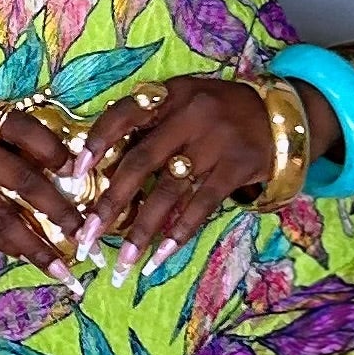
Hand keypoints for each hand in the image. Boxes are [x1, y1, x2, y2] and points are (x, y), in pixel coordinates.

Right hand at [0, 93, 87, 261]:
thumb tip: (47, 167)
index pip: (27, 130)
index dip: (57, 154)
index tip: (82, 176)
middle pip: (23, 180)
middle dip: (58, 210)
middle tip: (85, 232)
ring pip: (2, 215)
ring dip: (35, 243)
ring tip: (62, 265)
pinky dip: (5, 245)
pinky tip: (26, 257)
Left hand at [67, 75, 272, 273]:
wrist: (279, 115)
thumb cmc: (218, 112)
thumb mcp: (184, 102)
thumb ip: (150, 124)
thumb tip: (102, 166)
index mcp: (170, 94)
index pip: (124, 115)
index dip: (97, 142)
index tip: (74, 174)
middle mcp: (190, 114)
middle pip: (140, 162)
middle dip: (111, 203)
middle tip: (88, 236)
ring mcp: (215, 141)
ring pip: (169, 191)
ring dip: (143, 229)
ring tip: (124, 260)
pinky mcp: (237, 166)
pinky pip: (202, 204)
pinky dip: (180, 231)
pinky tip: (161, 254)